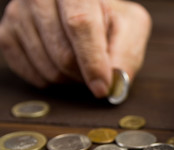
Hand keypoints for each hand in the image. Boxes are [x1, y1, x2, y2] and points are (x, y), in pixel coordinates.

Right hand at [0, 0, 150, 97]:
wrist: (83, 8)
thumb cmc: (109, 18)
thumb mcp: (131, 27)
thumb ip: (127, 52)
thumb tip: (114, 84)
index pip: (81, 25)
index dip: (93, 61)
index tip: (102, 87)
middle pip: (63, 54)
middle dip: (85, 75)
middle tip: (97, 74)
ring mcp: (19, 13)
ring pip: (47, 68)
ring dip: (70, 79)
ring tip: (81, 66)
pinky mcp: (6, 32)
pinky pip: (29, 73)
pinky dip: (50, 80)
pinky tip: (61, 66)